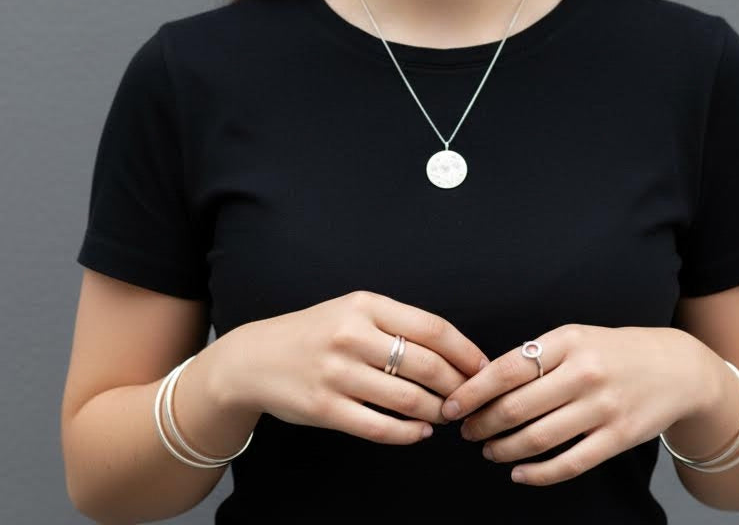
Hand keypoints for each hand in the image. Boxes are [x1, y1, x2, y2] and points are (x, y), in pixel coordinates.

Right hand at [218, 290, 488, 444]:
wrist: (256, 358)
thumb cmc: (317, 333)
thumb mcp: (354, 311)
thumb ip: (397, 324)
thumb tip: (453, 351)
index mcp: (366, 305)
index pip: (432, 328)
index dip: (465, 351)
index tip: (482, 367)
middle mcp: (353, 335)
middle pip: (426, 364)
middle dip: (457, 386)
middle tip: (469, 398)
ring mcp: (338, 373)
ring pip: (407, 398)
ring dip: (436, 411)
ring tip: (446, 414)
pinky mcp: (325, 408)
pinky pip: (379, 427)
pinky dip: (409, 433)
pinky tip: (421, 432)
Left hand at [441, 324, 709, 484]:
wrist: (676, 367)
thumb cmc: (613, 352)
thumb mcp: (575, 337)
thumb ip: (536, 356)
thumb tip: (484, 382)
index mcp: (567, 341)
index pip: (506, 369)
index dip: (472, 392)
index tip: (450, 405)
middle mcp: (583, 372)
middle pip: (516, 407)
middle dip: (482, 424)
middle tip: (466, 432)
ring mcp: (602, 407)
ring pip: (538, 438)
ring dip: (504, 450)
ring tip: (489, 451)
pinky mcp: (618, 438)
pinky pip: (569, 463)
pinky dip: (538, 474)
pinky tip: (520, 474)